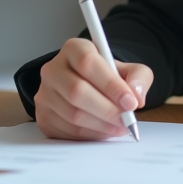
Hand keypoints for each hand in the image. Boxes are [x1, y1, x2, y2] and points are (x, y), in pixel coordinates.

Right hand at [34, 37, 153, 139]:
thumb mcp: (129, 69)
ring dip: (101, 125)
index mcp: (74, 49)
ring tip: (120, 127)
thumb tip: (136, 96)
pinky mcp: (43, 116)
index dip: (110, 84)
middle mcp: (53, 69)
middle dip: (107, 110)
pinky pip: (66, 130)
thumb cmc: (107, 76)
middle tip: (126, 120)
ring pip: (72, 114)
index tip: (130, 102)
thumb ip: (139, 77)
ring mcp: (44, 93)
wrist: (88, 86)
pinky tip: (104, 131)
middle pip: (77, 91)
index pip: (88, 63)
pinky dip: (90, 134)